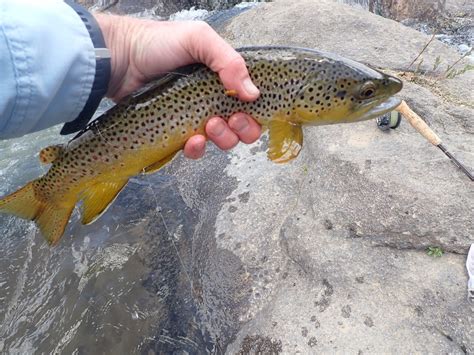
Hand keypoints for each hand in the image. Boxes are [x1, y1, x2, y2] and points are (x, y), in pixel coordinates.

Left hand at [94, 15, 260, 158]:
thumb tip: (253, 94)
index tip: (245, 111)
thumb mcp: (198, 39)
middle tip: (230, 120)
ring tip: (209, 126)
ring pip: (222, 140)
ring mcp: (196, 117)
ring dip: (222, 138)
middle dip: (242, 128)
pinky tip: (191, 141)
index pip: (251, 101)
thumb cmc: (158, 43)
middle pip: (243, 126)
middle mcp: (214, 99)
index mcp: (223, 77)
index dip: (255, 112)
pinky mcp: (177, 131)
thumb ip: (228, 61)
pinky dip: (197, 149)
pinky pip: (195, 149)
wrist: (120, 60)